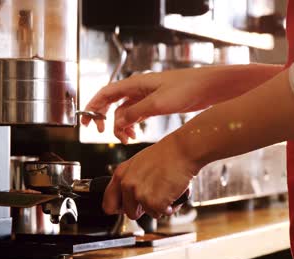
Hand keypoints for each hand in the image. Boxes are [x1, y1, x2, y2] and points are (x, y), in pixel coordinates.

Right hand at [81, 66, 257, 143]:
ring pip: (124, 112)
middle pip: (111, 103)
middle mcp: (138, 89)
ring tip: (126, 138)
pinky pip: (135, 115)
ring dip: (120, 125)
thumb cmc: (187, 88)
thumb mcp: (158, 103)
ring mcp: (146, 97)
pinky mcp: (155, 104)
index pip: (106, 93)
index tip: (86, 120)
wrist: (208, 88)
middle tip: (99, 131)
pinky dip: (132, 125)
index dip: (92, 106)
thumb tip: (118, 122)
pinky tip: (135, 134)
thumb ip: (135, 112)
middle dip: (102, 117)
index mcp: (135, 84)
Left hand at [102, 135, 195, 218]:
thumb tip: (128, 197)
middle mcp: (127, 184)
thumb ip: (130, 179)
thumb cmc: (166, 154)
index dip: (119, 209)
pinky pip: (162, 213)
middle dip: (144, 209)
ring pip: (149, 214)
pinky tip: (173, 192)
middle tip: (156, 195)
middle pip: (130, 213)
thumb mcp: (139, 163)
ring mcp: (140, 194)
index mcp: (121, 174)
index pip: (108, 204)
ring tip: (167, 189)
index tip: (127, 207)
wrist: (182, 150)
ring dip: (160, 206)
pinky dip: (170, 206)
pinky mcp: (155, 202)